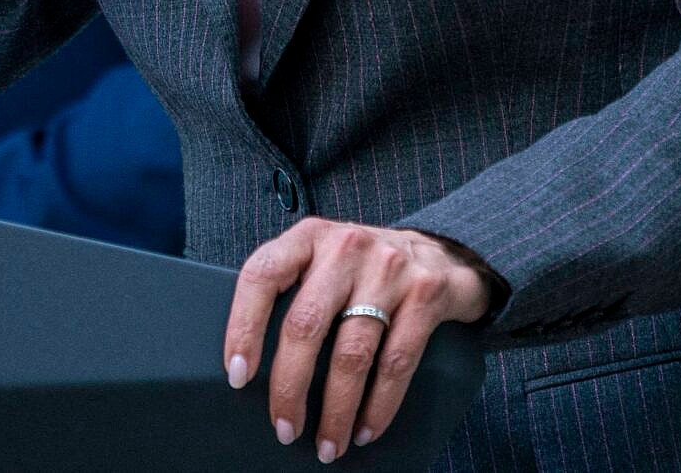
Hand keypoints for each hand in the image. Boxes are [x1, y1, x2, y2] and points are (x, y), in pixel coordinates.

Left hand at [225, 219, 493, 460]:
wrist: (442, 254)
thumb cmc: (364, 270)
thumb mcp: (324, 260)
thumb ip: (292, 290)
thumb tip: (249, 362)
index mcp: (309, 237)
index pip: (262, 275)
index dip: (244, 326)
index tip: (237, 375)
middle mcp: (346, 246)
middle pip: (305, 324)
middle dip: (290, 386)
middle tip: (285, 428)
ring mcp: (389, 268)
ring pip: (352, 352)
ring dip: (336, 410)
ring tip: (328, 444)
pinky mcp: (425, 294)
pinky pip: (396, 362)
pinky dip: (379, 406)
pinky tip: (364, 430)